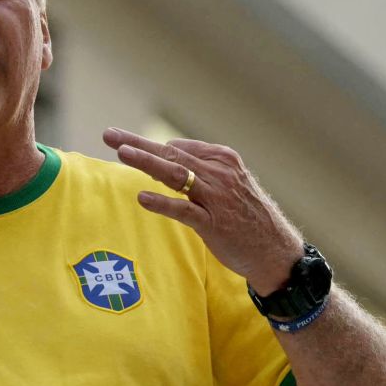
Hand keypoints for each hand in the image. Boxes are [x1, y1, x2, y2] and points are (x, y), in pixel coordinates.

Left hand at [103, 127, 302, 293]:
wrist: (275, 251)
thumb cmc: (246, 216)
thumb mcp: (228, 183)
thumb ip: (200, 170)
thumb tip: (164, 156)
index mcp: (223, 159)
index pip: (179, 146)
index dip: (150, 147)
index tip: (126, 144)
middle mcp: (220, 173)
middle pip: (172, 154)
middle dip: (138, 143)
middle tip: (109, 135)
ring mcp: (217, 197)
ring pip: (176, 174)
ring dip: (147, 162)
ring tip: (122, 154)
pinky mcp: (214, 224)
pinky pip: (184, 210)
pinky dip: (162, 203)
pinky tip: (142, 198)